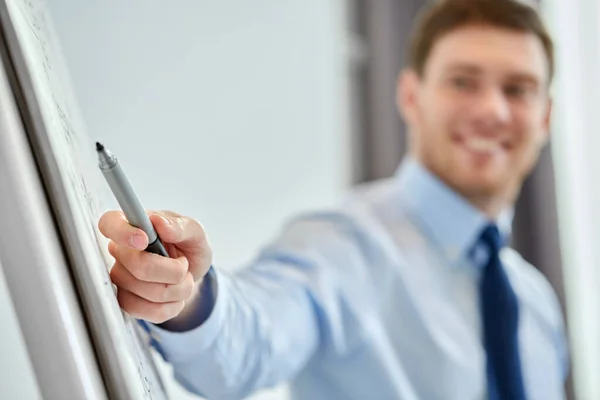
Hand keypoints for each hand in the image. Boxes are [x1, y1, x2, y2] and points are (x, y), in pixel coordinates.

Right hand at [98, 210, 212, 323]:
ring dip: (179, 289)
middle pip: (139, 267)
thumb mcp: (194, 231)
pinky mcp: (128, 303)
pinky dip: (175, 305)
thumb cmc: (188, 244)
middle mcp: (120, 252)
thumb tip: (160, 223)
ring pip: (150, 293)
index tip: (144, 240)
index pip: (110, 224)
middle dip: (175, 271)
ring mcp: (121, 280)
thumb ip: (180, 226)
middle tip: (184, 264)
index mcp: (132, 226)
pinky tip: (176, 294)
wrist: (192, 271)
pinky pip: (152, 311)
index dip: (123, 234)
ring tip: (184, 278)